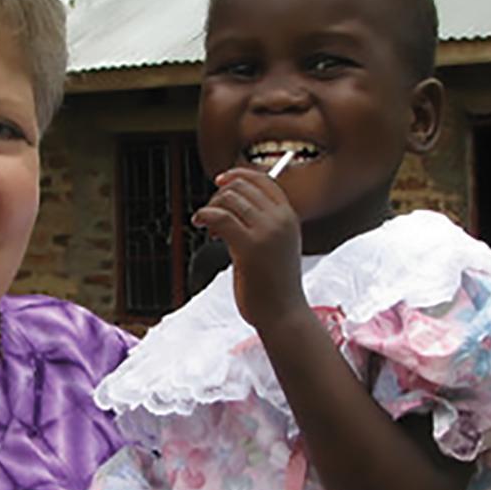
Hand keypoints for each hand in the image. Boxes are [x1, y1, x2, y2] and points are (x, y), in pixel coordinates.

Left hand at [192, 166, 305, 331]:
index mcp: (289, 218)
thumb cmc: (276, 286)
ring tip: (207, 225)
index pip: (264, 180)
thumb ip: (265, 225)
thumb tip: (233, 205)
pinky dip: (204, 215)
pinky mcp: (249, 247)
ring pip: (229, 199)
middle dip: (220, 194)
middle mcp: (280, 220)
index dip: (239, 175)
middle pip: (243, 187)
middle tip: (211, 212)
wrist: (283, 314)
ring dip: (211, 207)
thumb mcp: (278, 246)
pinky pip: (219, 217)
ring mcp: (266, 232)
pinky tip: (201, 224)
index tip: (221, 181)